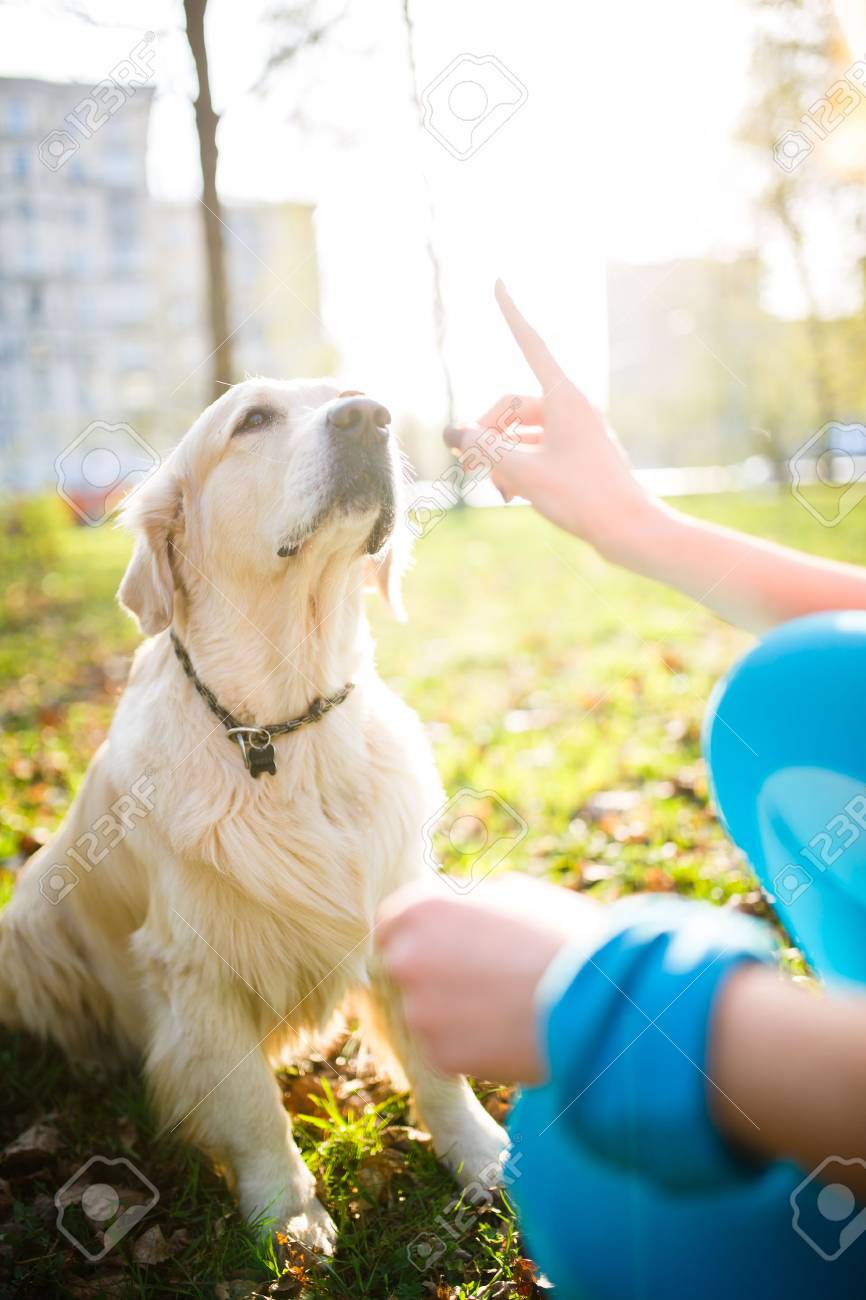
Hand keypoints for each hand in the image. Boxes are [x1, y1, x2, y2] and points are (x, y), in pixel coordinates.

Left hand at [375, 876, 603, 1083]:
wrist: (595, 1000)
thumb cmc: (563, 937)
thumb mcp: (519, 896)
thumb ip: (475, 902)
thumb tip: (467, 905)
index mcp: (424, 908)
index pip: (392, 924)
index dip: (417, 936)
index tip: (439, 948)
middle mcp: (408, 957)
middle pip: (400, 969)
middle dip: (428, 975)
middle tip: (472, 983)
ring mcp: (419, 1010)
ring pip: (423, 1012)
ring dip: (449, 1013)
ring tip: (500, 1009)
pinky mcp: (438, 1055)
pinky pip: (444, 1048)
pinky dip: (468, 1046)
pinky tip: (504, 1035)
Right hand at [446, 281, 658, 560]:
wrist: (630, 529)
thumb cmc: (582, 498)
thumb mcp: (522, 472)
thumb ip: (483, 450)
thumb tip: (452, 433)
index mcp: (564, 398)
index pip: (529, 343)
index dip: (511, 314)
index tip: (498, 282)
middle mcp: (571, 407)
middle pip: (512, 405)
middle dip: (487, 434)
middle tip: (469, 467)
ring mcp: (576, 431)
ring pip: (522, 432)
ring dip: (501, 457)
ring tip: (498, 490)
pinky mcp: (578, 453)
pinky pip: (537, 448)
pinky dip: (519, 466)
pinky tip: (511, 494)